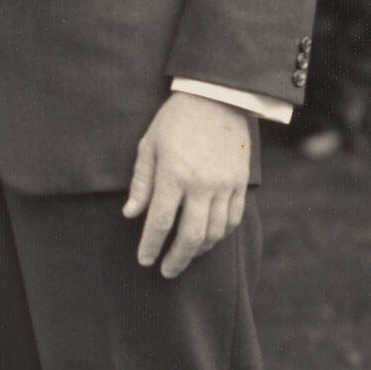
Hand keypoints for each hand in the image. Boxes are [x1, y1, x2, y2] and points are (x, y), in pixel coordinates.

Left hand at [124, 91, 250, 278]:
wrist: (217, 98)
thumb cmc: (175, 120)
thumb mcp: (148, 145)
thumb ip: (141, 183)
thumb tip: (130, 214)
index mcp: (173, 175)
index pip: (160, 222)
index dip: (151, 246)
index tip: (145, 261)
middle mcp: (201, 185)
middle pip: (191, 235)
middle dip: (177, 259)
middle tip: (167, 271)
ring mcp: (225, 185)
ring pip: (215, 232)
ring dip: (200, 250)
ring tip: (186, 256)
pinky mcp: (241, 183)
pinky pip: (233, 218)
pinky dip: (220, 234)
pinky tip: (208, 239)